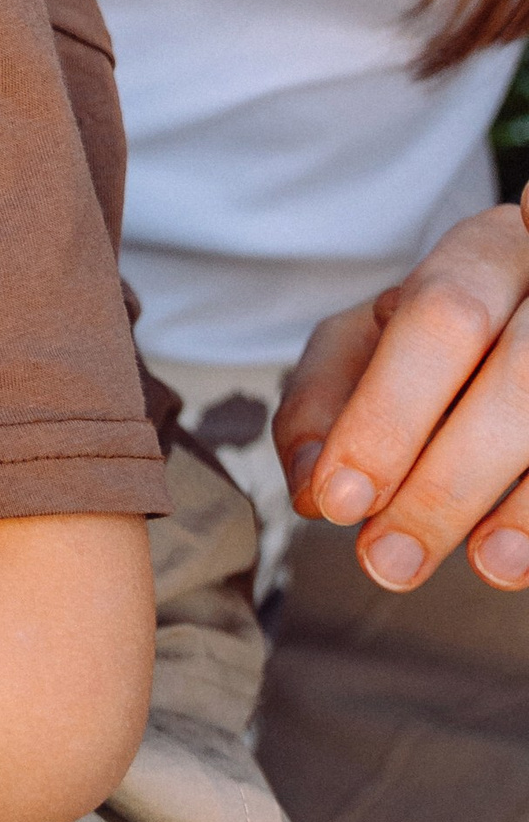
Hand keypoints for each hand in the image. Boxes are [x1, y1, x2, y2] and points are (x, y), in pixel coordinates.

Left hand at [277, 188, 528, 590]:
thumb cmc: (442, 338)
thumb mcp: (367, 341)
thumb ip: (324, 401)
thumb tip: (313, 487)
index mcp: (488, 254)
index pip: (440, 320)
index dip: (390, 414)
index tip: (339, 498)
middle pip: (520, 375)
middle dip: (445, 478)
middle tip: (384, 558)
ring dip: (517, 507)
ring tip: (478, 567)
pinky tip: (512, 557)